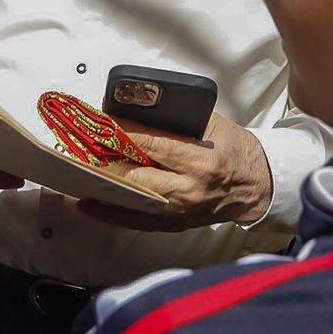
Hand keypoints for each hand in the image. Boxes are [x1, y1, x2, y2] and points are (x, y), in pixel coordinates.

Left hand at [78, 113, 272, 231]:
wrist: (257, 186)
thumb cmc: (235, 150)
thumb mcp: (214, 125)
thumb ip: (179, 120)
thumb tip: (138, 109)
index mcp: (202, 161)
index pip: (156, 146)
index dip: (126, 134)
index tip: (102, 123)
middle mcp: (190, 190)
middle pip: (139, 178)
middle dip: (107, 163)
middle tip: (80, 149)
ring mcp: (181, 211)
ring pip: (133, 202)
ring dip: (102, 189)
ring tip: (75, 176)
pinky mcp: (175, 224)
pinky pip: (136, 221)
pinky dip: (110, 213)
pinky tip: (87, 204)